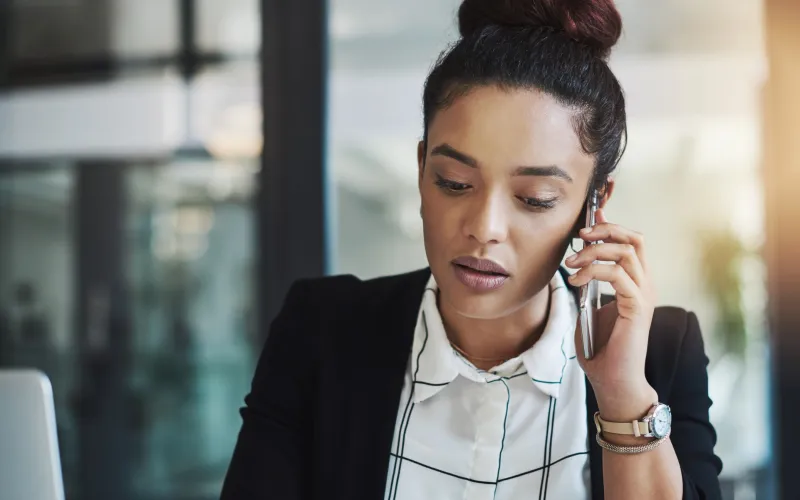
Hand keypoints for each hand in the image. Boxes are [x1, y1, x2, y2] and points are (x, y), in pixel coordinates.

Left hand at [564, 209, 657, 421]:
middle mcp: (644, 284)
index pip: (630, 242)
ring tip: (571, 264)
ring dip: (593, 252)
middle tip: (579, 236)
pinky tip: (576, 280)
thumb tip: (575, 260)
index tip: (588, 218)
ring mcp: (644, 295)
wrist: (612, 380)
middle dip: (605, 230)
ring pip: (626, 252)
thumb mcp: (588, 306)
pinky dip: (593, 271)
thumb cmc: (601, 348)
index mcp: (634, 282)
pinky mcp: (637, 307)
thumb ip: (587, 282)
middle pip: (634, 239)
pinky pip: (618, 275)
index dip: (610, 225)